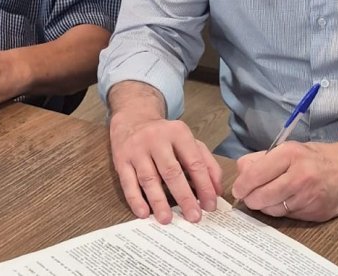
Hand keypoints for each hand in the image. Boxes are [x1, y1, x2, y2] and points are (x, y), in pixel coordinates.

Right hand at [109, 110, 221, 224]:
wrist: (133, 119)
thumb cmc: (165, 136)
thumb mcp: (188, 141)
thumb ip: (206, 162)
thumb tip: (216, 190)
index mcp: (178, 133)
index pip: (194, 162)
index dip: (204, 186)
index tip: (210, 206)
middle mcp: (156, 139)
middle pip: (171, 171)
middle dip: (184, 196)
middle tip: (193, 217)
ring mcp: (137, 149)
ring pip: (149, 178)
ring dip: (158, 201)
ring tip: (167, 219)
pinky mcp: (121, 159)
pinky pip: (128, 182)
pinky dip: (136, 199)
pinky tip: (143, 213)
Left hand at [231, 137, 337, 221]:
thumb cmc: (316, 158)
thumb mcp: (290, 148)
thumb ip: (263, 159)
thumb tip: (240, 172)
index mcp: (289, 154)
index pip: (254, 174)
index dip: (241, 184)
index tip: (238, 189)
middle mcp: (298, 175)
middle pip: (259, 195)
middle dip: (250, 198)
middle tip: (248, 196)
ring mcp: (307, 196)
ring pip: (271, 209)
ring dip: (264, 206)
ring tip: (266, 198)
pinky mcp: (313, 212)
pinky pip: (286, 216)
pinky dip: (280, 210)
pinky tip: (284, 202)